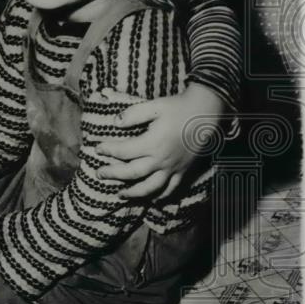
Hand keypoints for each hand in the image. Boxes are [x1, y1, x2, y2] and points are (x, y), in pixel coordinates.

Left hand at [95, 83, 224, 199]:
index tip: (97, 149)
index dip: (108, 151)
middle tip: (100, 174)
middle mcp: (162, 160)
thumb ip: (133, 114)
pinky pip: (170, 190)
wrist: (207, 113)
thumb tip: (115, 123)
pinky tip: (150, 198)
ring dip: (133, 193)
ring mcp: (173, 168)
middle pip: (132, 173)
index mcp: (152, 143)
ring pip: (151, 187)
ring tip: (120, 194)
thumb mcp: (154, 105)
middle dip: (113, 174)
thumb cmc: (178, 108)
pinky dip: (159, 196)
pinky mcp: (183, 172)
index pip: (124, 151)